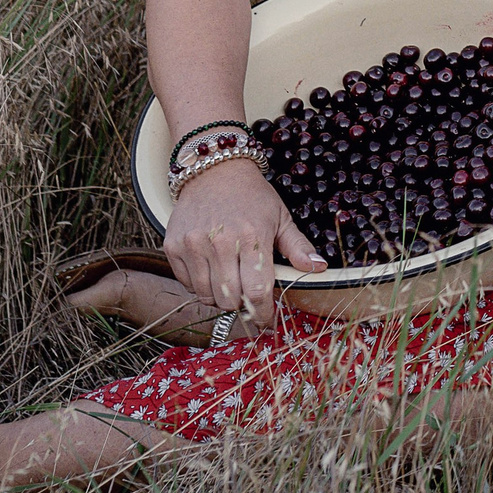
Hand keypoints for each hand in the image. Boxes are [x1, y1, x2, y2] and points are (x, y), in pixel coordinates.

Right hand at [163, 157, 323, 333]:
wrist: (214, 171)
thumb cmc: (253, 197)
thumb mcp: (281, 217)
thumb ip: (298, 247)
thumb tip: (319, 269)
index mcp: (252, 237)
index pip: (256, 292)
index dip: (263, 313)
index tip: (267, 321)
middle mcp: (220, 243)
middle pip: (229, 299)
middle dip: (242, 305)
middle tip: (248, 295)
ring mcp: (193, 244)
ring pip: (206, 295)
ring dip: (220, 296)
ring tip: (230, 280)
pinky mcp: (173, 246)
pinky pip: (186, 283)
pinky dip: (200, 285)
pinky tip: (211, 269)